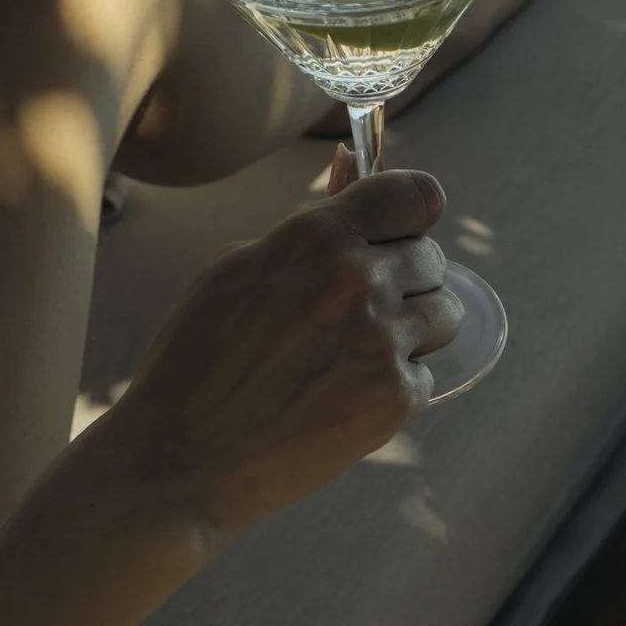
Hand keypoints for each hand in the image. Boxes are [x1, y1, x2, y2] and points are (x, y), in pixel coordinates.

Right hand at [96, 154, 462, 541]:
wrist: (180, 458)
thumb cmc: (195, 360)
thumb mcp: (237, 269)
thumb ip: (309, 224)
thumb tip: (354, 166)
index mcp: (317, 235)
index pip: (418, 195)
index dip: (410, 216)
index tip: (397, 234)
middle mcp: (358, 279)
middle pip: (432, 258)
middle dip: (403, 281)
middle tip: (353, 314)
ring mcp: (381, 340)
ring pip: (445, 314)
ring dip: (413, 331)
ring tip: (355, 355)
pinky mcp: (393, 398)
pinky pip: (427, 375)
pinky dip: (395, 387)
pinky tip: (342, 398)